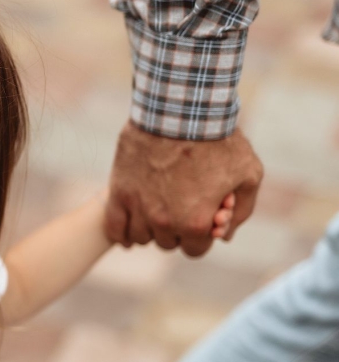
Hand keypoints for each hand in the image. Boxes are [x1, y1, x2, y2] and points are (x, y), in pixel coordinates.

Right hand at [105, 121, 263, 255]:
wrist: (181, 112)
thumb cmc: (218, 141)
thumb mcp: (248, 174)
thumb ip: (241, 211)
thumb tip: (223, 234)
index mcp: (196, 223)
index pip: (195, 249)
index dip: (201, 236)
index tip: (202, 219)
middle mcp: (164, 222)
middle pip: (167, 243)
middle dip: (177, 230)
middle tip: (181, 206)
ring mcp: (138, 208)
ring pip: (140, 236)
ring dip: (150, 229)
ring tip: (157, 209)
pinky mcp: (119, 192)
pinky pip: (114, 226)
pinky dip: (121, 232)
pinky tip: (128, 231)